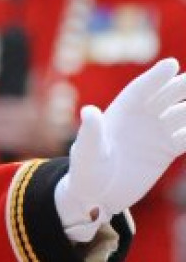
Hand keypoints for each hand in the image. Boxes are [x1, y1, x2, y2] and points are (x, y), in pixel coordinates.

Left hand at [55, 58, 185, 241]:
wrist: (97, 196)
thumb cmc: (86, 172)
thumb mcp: (87, 153)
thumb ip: (91, 132)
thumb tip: (89, 111)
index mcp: (120, 111)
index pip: (142, 89)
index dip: (156, 77)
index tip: (172, 64)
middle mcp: (141, 117)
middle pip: (167, 95)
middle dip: (183, 85)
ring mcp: (156, 132)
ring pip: (182, 114)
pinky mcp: (167, 150)